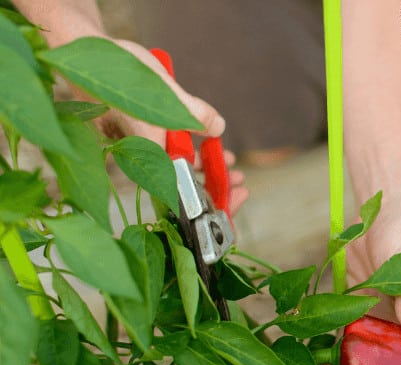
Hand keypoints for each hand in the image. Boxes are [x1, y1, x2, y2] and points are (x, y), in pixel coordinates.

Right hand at [94, 39, 247, 212]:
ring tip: (229, 162)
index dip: (213, 195)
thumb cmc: (119, 72)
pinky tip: (207, 145)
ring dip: (204, 167)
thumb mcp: (165, 91)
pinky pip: (168, 154)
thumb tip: (217, 129)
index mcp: (146, 153)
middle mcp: (139, 157)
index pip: (184, 189)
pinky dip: (189, 153)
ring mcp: (137, 149)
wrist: (82, 55)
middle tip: (240, 180)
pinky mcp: (137, 138)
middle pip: (182, 183)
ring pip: (177, 168)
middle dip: (214, 183)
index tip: (236, 191)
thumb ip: (193, 113)